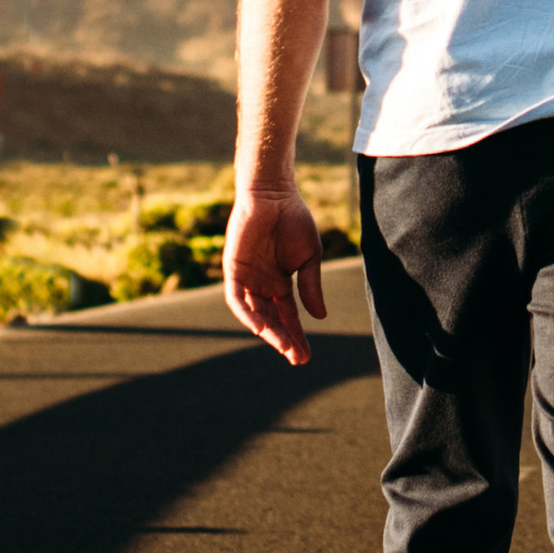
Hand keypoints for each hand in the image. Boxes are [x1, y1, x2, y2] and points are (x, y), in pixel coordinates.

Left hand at [223, 182, 330, 364]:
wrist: (274, 195)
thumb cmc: (293, 220)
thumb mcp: (308, 257)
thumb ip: (311, 286)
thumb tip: (319, 317)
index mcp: (280, 284)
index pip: (288, 317)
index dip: (296, 336)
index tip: (305, 356)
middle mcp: (262, 285)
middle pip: (271, 320)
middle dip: (283, 339)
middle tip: (296, 357)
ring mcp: (247, 279)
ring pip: (254, 314)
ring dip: (268, 331)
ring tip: (283, 347)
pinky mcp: (233, 270)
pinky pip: (237, 298)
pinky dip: (247, 313)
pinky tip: (259, 327)